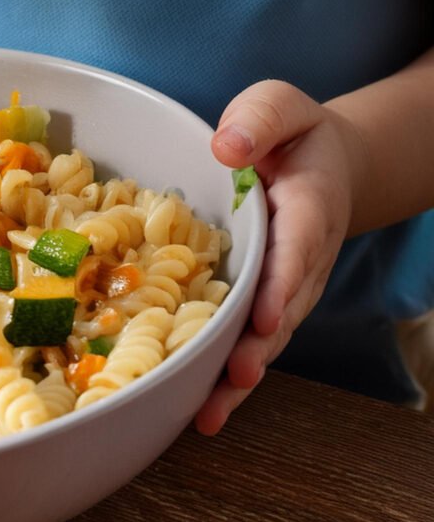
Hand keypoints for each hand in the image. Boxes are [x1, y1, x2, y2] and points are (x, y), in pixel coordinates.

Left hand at [194, 80, 364, 434]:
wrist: (319, 166)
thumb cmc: (290, 135)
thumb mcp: (280, 107)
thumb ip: (260, 118)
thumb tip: (227, 145)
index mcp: (307, 209)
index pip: (298, 250)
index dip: (283, 284)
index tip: (267, 315)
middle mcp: (301, 259)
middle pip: (284, 309)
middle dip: (260, 346)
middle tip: (236, 377)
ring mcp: (285, 288)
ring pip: (266, 338)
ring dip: (241, 377)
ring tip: (211, 414)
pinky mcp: (262, 303)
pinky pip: (249, 341)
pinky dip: (227, 376)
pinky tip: (201, 411)